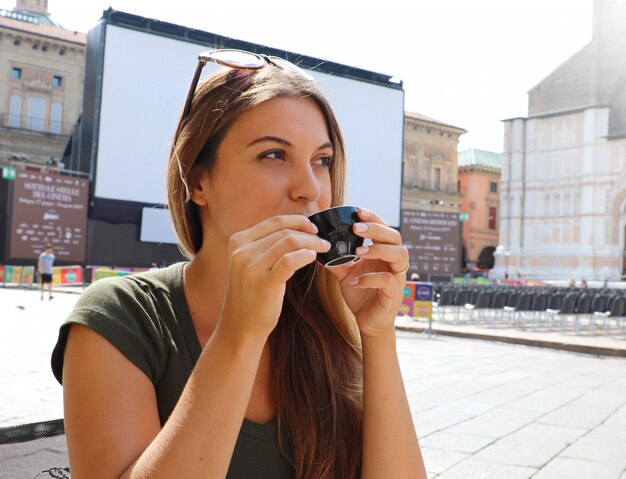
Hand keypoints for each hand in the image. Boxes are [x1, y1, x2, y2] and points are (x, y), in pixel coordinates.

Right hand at [218, 215, 330, 340]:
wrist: (240, 326)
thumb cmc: (251, 294)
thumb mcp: (250, 263)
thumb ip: (266, 245)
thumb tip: (298, 229)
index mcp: (238, 241)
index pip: (274, 221)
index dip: (298, 221)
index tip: (312, 227)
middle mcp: (242, 251)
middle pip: (284, 231)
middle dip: (309, 233)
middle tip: (322, 240)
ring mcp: (251, 266)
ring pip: (290, 242)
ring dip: (312, 243)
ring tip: (323, 248)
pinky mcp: (264, 282)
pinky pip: (291, 260)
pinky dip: (306, 255)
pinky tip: (313, 258)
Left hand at [326, 208, 407, 337]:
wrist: (368, 321)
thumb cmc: (360, 293)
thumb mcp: (345, 273)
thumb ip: (336, 258)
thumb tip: (316, 244)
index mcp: (383, 252)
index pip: (384, 228)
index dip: (374, 218)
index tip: (358, 211)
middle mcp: (393, 261)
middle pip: (395, 236)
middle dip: (377, 230)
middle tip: (357, 229)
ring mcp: (397, 277)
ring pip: (399, 254)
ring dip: (379, 250)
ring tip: (358, 252)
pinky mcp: (395, 293)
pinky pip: (388, 281)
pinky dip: (370, 279)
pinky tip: (355, 281)